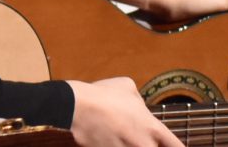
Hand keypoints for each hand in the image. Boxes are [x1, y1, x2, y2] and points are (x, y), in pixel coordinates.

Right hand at [67, 77, 183, 146]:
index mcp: (152, 127)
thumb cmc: (102, 94)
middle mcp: (143, 144)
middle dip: (147, 143)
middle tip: (134, 134)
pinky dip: (113, 145)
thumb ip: (140, 102)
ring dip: (128, 143)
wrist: (75, 106)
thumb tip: (140, 109)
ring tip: (118, 132)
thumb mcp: (128, 87)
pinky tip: (106, 137)